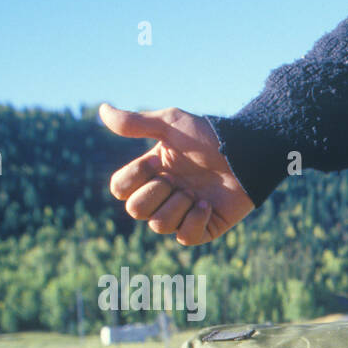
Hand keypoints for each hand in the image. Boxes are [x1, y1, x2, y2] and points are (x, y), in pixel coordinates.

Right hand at [99, 103, 254, 245]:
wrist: (246, 153)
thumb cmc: (208, 137)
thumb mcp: (170, 124)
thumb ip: (135, 123)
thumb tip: (101, 110)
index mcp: (151, 173)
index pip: (120, 189)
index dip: (133, 178)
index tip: (156, 162)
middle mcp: (164, 195)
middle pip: (135, 211)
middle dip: (155, 193)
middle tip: (178, 180)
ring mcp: (183, 214)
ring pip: (159, 225)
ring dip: (177, 206)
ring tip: (197, 193)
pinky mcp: (204, 229)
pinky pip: (185, 237)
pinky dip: (195, 220)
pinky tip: (207, 204)